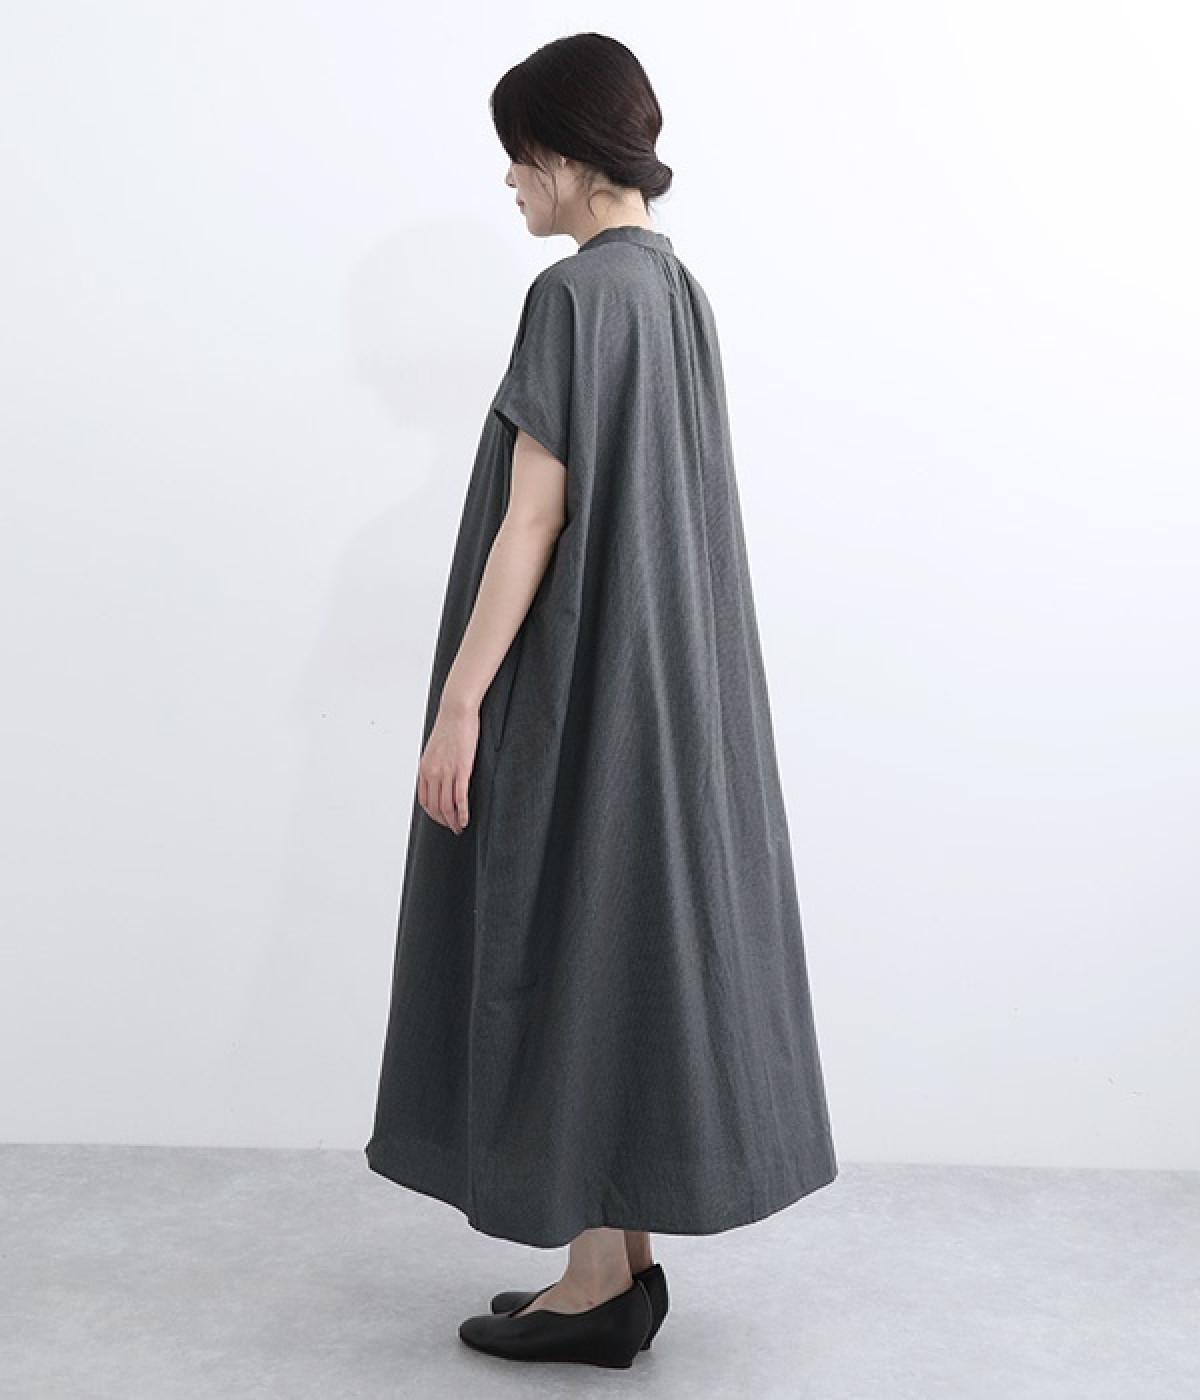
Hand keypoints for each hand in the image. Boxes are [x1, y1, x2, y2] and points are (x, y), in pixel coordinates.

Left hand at [418, 701, 478, 834]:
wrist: (456, 711)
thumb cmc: (449, 727)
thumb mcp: (435, 749)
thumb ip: (436, 765)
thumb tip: (440, 776)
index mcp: (425, 769)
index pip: (425, 801)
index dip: (434, 815)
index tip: (442, 819)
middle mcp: (432, 773)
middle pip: (435, 807)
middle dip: (444, 822)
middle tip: (454, 828)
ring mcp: (446, 772)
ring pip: (447, 805)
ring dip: (453, 821)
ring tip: (460, 827)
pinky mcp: (461, 769)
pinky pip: (459, 797)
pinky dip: (462, 812)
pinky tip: (466, 819)